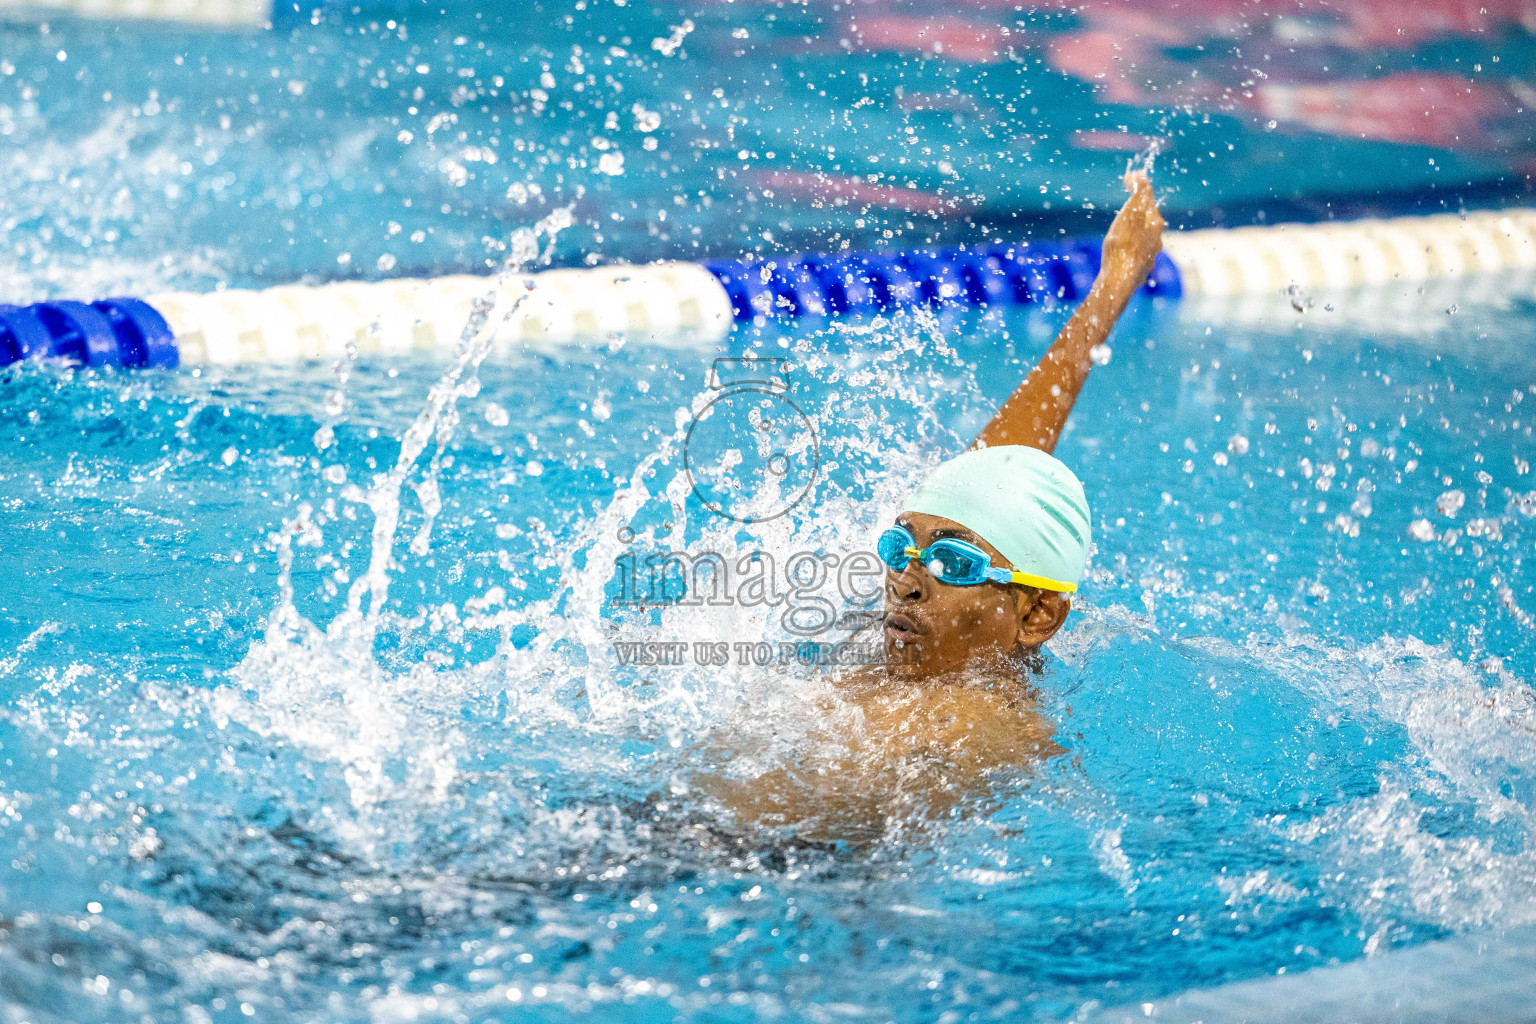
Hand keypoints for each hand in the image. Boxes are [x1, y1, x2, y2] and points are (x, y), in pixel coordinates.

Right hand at [1099, 171, 1164, 288]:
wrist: (1119, 279)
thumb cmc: (1122, 243)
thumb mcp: (1131, 211)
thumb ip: (1139, 190)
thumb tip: (1140, 175)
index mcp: (1155, 222)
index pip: (1148, 199)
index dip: (1137, 187)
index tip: (1127, 180)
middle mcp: (1157, 239)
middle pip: (1148, 220)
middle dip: (1138, 212)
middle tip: (1126, 207)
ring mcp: (1150, 257)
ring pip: (1144, 240)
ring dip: (1135, 234)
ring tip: (1122, 233)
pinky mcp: (1140, 272)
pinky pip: (1136, 257)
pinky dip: (1130, 252)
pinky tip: (1121, 256)